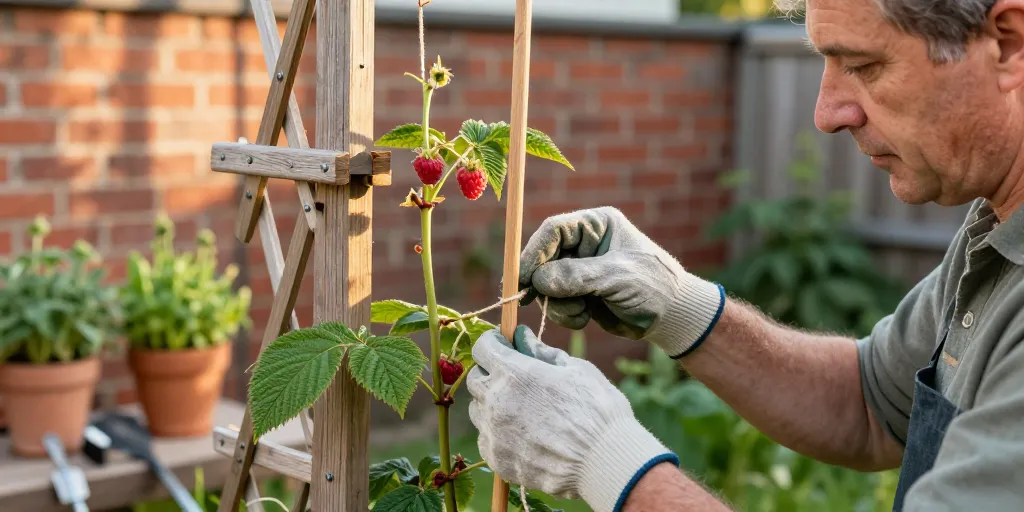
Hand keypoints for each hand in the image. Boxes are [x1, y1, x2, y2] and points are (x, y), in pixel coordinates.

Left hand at [467, 326, 678, 511]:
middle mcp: (496, 402)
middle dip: (490, 372)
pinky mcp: (498, 460)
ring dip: (492, 404)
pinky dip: (498, 433)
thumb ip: (541, 352)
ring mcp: (494, 433)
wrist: (604, 462)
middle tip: (514, 377)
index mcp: (514, 373)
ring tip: (522, 409)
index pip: (482, 348)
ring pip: (478, 410)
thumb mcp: (574, 369)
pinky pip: (487, 439)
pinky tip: (523, 435)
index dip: (493, 342)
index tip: (503, 344)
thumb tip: (521, 336)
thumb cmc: (597, 409)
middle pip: (475, 379)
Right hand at [519, 206, 724, 357]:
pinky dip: (565, 313)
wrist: (674, 318)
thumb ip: (577, 276)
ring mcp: (581, 270)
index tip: (521, 276)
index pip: (553, 230)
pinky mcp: (580, 294)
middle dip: (542, 282)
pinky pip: (557, 302)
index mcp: (597, 225)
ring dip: (556, 302)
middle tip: (535, 300)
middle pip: (544, 258)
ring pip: (547, 284)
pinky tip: (585, 318)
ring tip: (580, 312)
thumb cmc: (655, 286)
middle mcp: (585, 244)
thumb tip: (538, 280)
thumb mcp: (617, 277)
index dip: (533, 251)